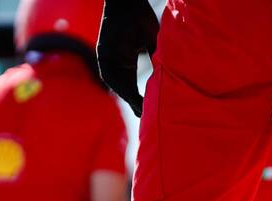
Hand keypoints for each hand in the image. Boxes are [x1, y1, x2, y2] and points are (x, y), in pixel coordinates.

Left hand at [96, 0, 159, 116]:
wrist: (127, 4)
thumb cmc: (141, 19)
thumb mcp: (154, 46)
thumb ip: (158, 63)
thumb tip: (168, 83)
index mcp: (127, 59)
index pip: (134, 83)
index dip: (143, 98)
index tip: (152, 111)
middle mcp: (115, 61)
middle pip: (125, 87)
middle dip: (135, 103)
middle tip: (146, 118)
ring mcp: (107, 58)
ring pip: (117, 84)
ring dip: (129, 99)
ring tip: (142, 111)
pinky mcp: (102, 54)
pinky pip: (110, 76)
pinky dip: (122, 88)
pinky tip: (133, 97)